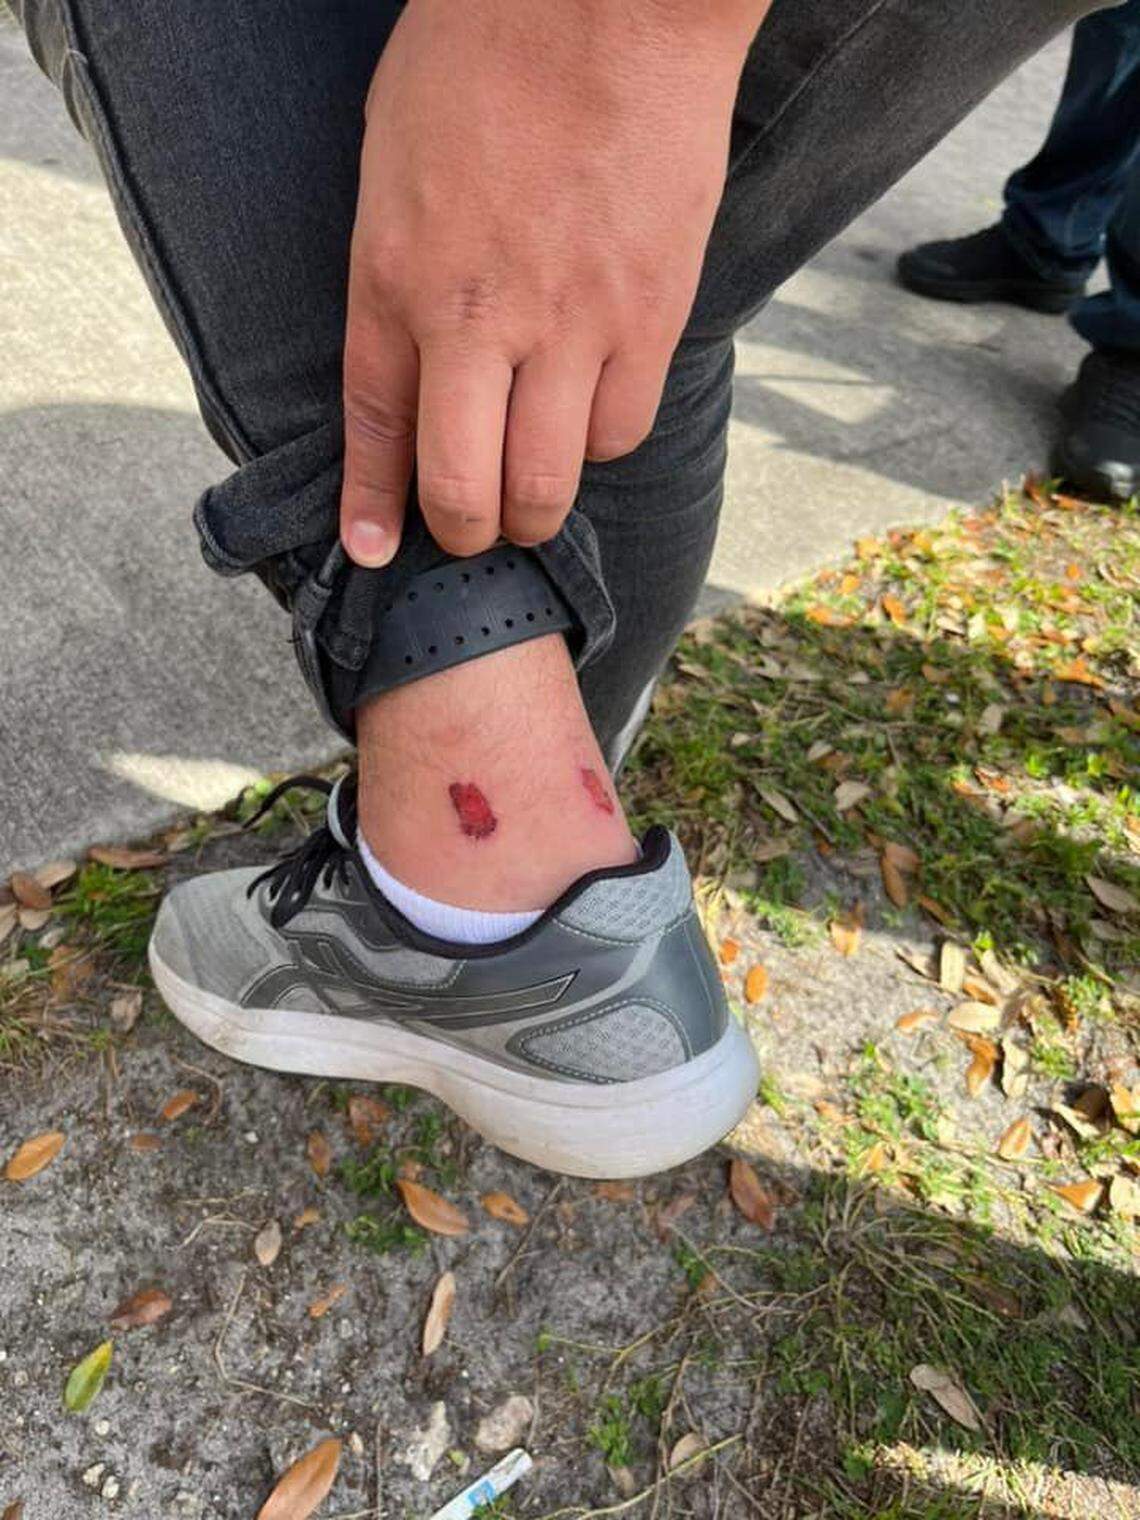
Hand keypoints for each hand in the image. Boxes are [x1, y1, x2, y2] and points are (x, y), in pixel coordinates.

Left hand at [339, 0, 766, 564]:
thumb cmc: (488, 51)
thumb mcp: (394, 157)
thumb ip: (395, 268)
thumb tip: (415, 353)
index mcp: (396, 272)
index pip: (376, 427)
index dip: (373, 506)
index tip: (376, 549)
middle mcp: (477, 317)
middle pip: (464, 488)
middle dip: (464, 530)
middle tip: (472, 527)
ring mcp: (570, 324)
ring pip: (548, 481)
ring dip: (534, 505)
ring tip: (532, 488)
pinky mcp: (650, 317)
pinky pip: (621, 431)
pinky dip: (599, 442)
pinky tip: (590, 414)